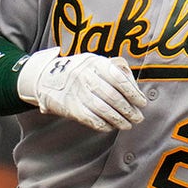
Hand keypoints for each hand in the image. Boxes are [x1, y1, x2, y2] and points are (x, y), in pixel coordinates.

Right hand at [17, 47, 146, 130]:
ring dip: (119, 120)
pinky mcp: (70, 107)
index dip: (133, 93)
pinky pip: (92, 119)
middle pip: (113, 97)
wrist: (45, 77)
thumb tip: (135, 89)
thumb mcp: (94, 61)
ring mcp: (77, 92)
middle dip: (129, 110)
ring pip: (103, 110)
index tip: (142, 102)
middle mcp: (85, 77)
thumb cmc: (78, 70)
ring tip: (128, 124)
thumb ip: (115, 70)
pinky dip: (105, 125)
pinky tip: (112, 126)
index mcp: (94, 63)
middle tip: (138, 117)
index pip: (119, 79)